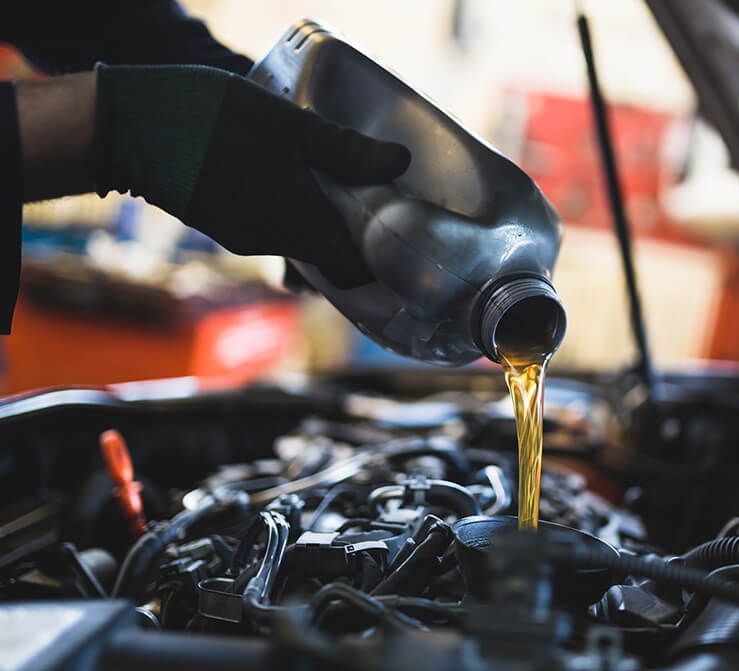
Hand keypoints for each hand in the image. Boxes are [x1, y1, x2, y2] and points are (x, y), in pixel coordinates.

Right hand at [92, 64, 409, 287]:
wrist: (128, 128)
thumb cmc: (211, 119)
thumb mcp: (288, 124)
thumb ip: (344, 150)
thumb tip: (398, 162)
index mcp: (296, 222)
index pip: (351, 271)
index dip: (376, 261)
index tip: (393, 236)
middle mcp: (271, 242)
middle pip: (327, 259)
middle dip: (351, 238)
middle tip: (371, 203)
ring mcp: (244, 238)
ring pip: (299, 244)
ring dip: (318, 223)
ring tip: (332, 184)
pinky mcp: (224, 227)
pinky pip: (272, 232)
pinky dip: (290, 215)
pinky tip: (291, 180)